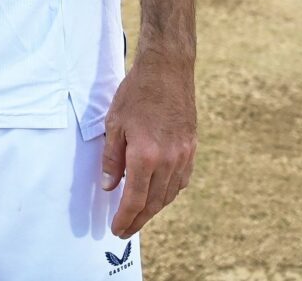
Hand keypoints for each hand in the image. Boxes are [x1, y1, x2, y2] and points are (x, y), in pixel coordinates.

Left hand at [101, 50, 196, 237]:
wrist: (167, 71)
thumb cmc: (136, 93)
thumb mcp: (114, 123)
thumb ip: (112, 158)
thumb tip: (110, 186)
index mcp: (146, 156)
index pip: (135, 199)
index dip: (125, 217)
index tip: (116, 229)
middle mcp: (168, 161)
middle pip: (153, 203)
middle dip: (138, 219)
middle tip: (125, 229)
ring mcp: (183, 156)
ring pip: (168, 195)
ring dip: (153, 209)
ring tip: (139, 215)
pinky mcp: (191, 149)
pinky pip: (180, 181)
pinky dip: (168, 193)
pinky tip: (158, 194)